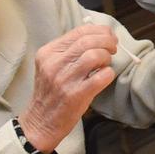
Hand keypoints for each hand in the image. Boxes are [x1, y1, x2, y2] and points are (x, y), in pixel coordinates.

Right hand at [19, 24, 119, 153]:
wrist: (40, 121)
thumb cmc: (52, 93)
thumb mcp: (52, 66)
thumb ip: (70, 51)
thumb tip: (98, 36)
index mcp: (48, 53)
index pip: (79, 32)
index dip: (100, 31)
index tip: (109, 36)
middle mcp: (53, 63)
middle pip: (88, 41)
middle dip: (108, 41)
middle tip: (113, 48)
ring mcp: (64, 79)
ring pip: (95, 55)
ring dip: (107, 57)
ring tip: (105, 64)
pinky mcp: (75, 94)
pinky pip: (101, 77)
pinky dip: (109, 74)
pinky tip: (105, 77)